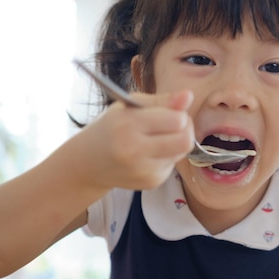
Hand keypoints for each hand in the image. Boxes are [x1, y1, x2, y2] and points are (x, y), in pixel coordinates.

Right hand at [70, 90, 194, 190]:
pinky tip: (150, 153)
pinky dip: (167, 156)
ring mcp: (143, 170)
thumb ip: (162, 100)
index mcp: (128, 125)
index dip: (179, 114)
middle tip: (174, 125)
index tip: (171, 113)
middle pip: (185, 141)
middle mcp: (134, 150)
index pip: (177, 121)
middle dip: (186, 130)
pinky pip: (173, 165)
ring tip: (159, 138)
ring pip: (182, 153)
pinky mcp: (151, 182)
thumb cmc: (112, 127)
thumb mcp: (131, 105)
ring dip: (177, 143)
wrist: (89, 163)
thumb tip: (189, 96)